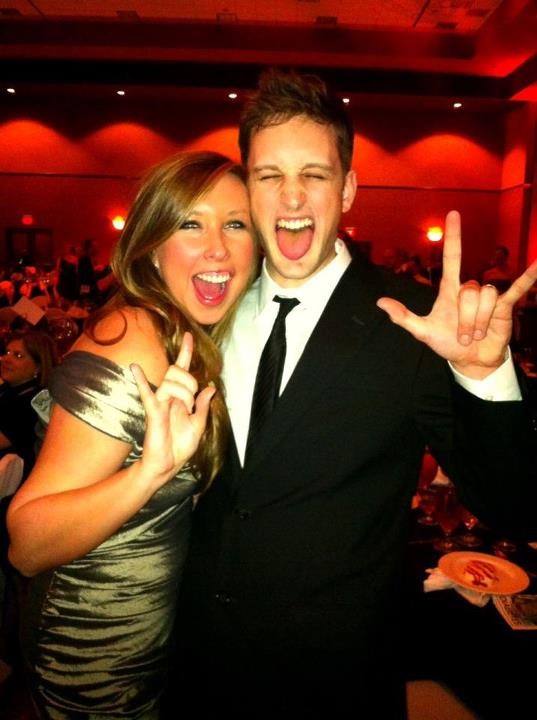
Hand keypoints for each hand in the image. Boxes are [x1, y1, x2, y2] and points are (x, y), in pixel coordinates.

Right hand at [130, 332, 215, 486]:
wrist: (167, 465)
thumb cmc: (180, 447)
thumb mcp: (198, 425)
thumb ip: (203, 405)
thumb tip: (210, 386)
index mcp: (180, 397)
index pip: (183, 369)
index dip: (186, 352)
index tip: (189, 335)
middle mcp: (169, 395)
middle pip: (178, 371)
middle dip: (190, 382)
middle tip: (192, 402)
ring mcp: (160, 402)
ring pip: (171, 381)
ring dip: (184, 392)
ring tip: (185, 408)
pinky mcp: (153, 411)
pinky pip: (147, 393)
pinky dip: (141, 380)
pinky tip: (135, 368)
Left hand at [376, 210, 536, 378]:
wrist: (470, 359)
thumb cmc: (447, 342)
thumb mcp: (422, 331)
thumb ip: (403, 317)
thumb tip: (380, 303)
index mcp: (450, 289)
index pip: (452, 257)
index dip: (453, 236)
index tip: (453, 214)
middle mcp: (469, 288)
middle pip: (470, 292)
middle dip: (466, 319)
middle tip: (464, 336)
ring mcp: (488, 296)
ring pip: (486, 297)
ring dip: (480, 321)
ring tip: (477, 334)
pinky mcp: (505, 307)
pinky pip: (517, 289)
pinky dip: (529, 277)